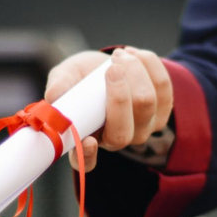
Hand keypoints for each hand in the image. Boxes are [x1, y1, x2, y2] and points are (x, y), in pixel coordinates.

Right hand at [45, 47, 173, 171]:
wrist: (110, 65)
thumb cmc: (83, 77)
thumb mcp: (66, 76)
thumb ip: (60, 86)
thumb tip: (54, 97)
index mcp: (87, 139)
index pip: (86, 162)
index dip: (87, 156)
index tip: (88, 141)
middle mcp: (116, 140)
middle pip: (123, 131)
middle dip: (119, 94)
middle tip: (111, 67)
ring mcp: (143, 129)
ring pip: (146, 103)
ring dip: (134, 71)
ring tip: (119, 55)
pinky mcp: (162, 112)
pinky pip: (163, 87)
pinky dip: (149, 64)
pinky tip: (134, 55)